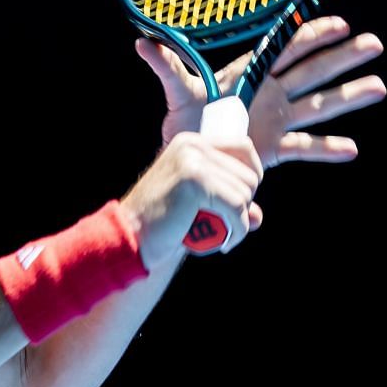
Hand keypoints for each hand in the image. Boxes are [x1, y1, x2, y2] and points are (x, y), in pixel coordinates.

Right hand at [121, 131, 265, 265]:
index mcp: (190, 143)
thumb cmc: (159, 225)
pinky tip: (222, 243)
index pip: (244, 148)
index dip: (251, 178)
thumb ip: (228, 205)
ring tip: (219, 236)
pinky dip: (237, 230)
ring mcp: (192, 162)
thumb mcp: (196, 207)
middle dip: (244, 206)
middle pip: (249, 174)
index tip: (241, 205)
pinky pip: (237, 208)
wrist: (127, 239)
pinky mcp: (195, 182)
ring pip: (245, 192)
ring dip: (239, 222)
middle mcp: (192, 146)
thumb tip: (258, 217)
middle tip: (223, 226)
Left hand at [135, 16, 386, 165]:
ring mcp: (276, 121)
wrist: (186, 157)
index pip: (287, 48)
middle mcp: (270, 94)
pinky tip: (351, 149)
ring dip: (348, 96)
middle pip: (312, 71)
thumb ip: (167, 67)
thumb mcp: (177, 90)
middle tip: (375, 44)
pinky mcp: (274, 149)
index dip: (313, 35)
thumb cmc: (183, 120)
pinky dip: (327, 148)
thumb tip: (142, 42)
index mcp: (252, 74)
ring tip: (378, 87)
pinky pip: (305, 147)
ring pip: (318, 105)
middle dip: (342, 58)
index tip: (341, 24)